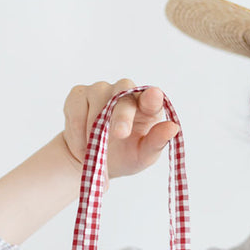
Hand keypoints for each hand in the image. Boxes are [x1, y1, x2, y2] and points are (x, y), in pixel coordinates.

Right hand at [60, 80, 179, 188]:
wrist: (93, 160)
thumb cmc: (125, 155)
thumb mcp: (143, 156)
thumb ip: (157, 142)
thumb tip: (173, 128)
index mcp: (146, 106)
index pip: (151, 98)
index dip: (152, 97)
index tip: (153, 98)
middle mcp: (124, 92)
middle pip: (123, 94)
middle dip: (121, 114)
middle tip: (119, 135)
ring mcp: (100, 90)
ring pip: (97, 99)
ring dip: (95, 128)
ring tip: (95, 150)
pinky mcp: (79, 94)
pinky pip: (77, 107)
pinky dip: (78, 129)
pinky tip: (83, 144)